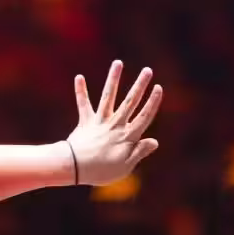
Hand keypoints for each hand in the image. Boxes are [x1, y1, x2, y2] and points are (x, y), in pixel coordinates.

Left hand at [66, 61, 162, 185]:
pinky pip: (83, 104)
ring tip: (117, 63)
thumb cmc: (101, 171)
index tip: (158, 87)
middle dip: (140, 85)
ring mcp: (100, 122)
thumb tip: (155, 141)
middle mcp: (115, 125)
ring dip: (113, 79)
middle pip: (130, 102)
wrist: (75, 168)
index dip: (152, 102)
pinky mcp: (85, 122)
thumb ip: (139, 152)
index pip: (144, 116)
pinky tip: (79, 77)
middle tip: (147, 70)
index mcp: (127, 136)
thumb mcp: (125, 167)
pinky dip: (81, 91)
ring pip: (108, 97)